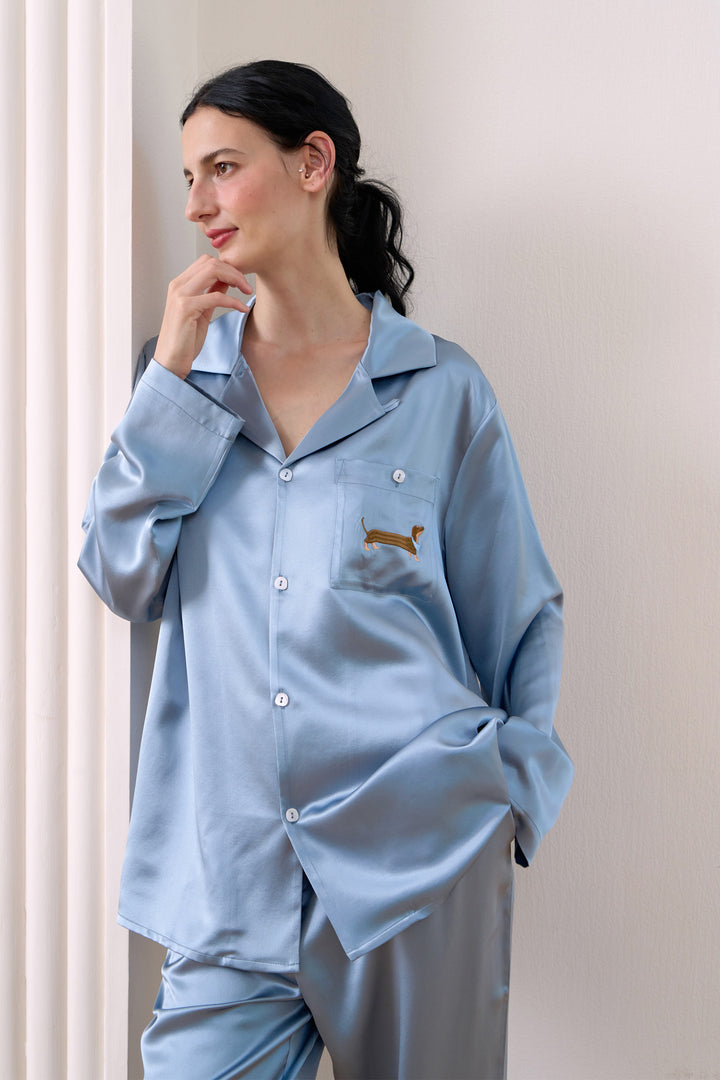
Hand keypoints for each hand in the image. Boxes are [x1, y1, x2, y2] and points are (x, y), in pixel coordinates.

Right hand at [153, 255, 252, 378]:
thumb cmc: (185, 340)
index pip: (206, 262)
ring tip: (247, 291)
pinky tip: (242, 309)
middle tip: (247, 286)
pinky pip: (216, 296)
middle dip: (233, 271)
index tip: (241, 280)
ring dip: (235, 279)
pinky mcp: (186, 308)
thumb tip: (227, 280)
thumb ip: (212, 294)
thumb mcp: (202, 312)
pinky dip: (234, 301)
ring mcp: (180, 295)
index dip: (226, 267)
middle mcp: (178, 285)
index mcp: (180, 285)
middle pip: (210, 262)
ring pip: (212, 271)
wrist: (171, 360)